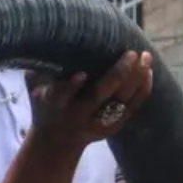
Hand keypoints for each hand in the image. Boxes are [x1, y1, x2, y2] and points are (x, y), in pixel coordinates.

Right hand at [25, 51, 153, 148]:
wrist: (56, 140)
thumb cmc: (45, 105)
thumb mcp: (35, 89)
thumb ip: (38, 70)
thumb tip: (47, 41)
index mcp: (55, 106)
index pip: (61, 96)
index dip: (70, 86)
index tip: (81, 74)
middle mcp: (77, 116)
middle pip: (99, 96)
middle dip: (118, 74)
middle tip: (130, 53)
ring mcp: (96, 124)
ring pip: (122, 100)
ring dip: (136, 77)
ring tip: (145, 56)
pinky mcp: (112, 128)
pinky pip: (133, 107)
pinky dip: (143, 88)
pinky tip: (147, 71)